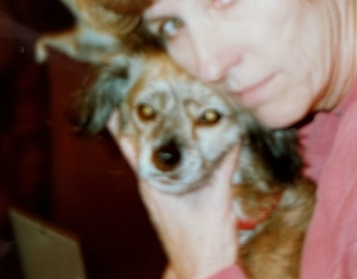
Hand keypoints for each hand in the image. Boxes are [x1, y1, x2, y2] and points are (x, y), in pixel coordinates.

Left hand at [108, 112, 239, 278]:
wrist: (204, 267)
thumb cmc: (204, 237)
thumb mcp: (218, 194)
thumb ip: (225, 162)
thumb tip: (234, 132)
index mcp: (154, 182)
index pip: (132, 145)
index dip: (124, 122)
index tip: (123, 98)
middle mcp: (151, 185)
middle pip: (138, 147)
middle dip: (139, 123)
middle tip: (142, 95)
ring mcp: (158, 193)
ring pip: (151, 158)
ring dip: (154, 137)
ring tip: (160, 112)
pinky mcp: (169, 199)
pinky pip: (164, 170)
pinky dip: (169, 153)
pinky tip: (182, 145)